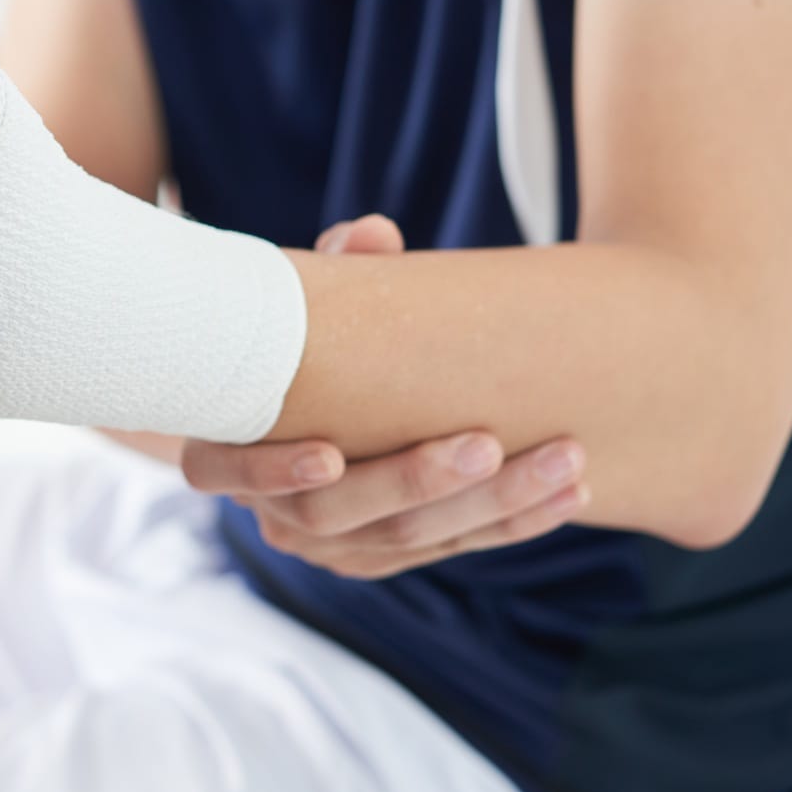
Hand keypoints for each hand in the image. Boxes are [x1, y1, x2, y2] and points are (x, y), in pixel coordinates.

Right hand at [181, 215, 588, 577]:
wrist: (305, 409)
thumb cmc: (291, 344)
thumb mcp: (298, 305)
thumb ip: (335, 268)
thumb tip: (374, 234)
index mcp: (222, 450)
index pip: (225, 471)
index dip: (272, 470)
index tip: (327, 453)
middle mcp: (272, 512)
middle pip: (339, 514)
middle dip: (419, 480)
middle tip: (488, 442)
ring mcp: (330, 545)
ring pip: (407, 540)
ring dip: (491, 505)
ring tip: (564, 462)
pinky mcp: (386, 558)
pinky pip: (449, 549)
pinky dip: (510, 523)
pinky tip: (570, 495)